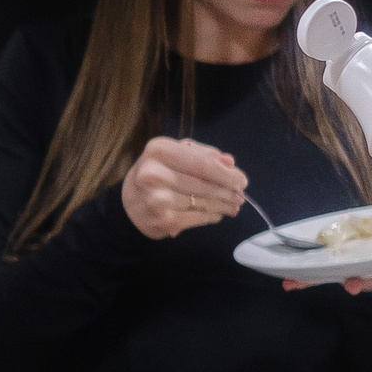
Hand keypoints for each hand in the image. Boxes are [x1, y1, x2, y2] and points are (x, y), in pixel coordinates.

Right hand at [121, 137, 246, 238]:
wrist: (129, 206)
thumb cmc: (157, 175)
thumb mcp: (174, 155)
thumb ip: (202, 155)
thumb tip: (230, 162)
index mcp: (158, 150)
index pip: (202, 163)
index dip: (226, 173)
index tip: (242, 180)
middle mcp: (154, 173)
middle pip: (205, 184)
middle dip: (228, 191)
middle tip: (240, 196)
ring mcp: (157, 199)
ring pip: (204, 202)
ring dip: (223, 205)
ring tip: (233, 205)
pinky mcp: (163, 220)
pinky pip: (198, 218)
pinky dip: (211, 216)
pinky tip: (217, 214)